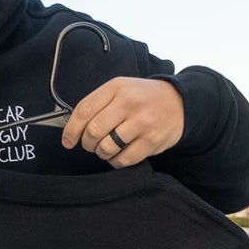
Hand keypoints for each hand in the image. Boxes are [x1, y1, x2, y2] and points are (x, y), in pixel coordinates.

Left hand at [60, 77, 184, 167]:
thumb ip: (98, 105)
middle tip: (91, 144)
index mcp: (117, 88)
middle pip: (93, 131)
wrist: (180, 102)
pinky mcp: (152, 140)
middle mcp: (129, 103)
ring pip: (107, 148)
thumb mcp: (120, 89)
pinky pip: (123, 159)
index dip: (71, 130)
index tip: (68, 141)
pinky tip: (119, 154)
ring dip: (101, 153)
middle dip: (87, 143)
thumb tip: (72, 130)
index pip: (84, 110)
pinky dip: (116, 161)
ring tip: (107, 148)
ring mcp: (142, 122)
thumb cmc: (143, 98)